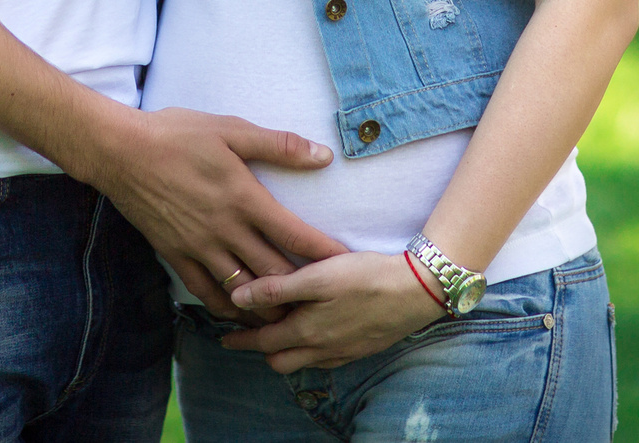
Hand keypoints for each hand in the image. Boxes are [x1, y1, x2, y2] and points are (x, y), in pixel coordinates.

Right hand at [79, 105, 348, 320]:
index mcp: (244, 198)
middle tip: (325, 300)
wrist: (120, 152)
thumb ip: (278, 145)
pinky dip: (227, 306)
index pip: (294, 235)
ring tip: (290, 315)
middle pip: (273, 273)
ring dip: (268, 306)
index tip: (347, 266)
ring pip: (242, 290)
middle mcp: (225, 230)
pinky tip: (240, 310)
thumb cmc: (176, 134)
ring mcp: (199, 247)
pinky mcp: (176, 255)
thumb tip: (322, 155)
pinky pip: (206, 292)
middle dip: (302, 290)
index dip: (324, 254)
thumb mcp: (231, 130)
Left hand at [222, 251, 449, 370]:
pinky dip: (311, 351)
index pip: (263, 342)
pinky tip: (315, 333)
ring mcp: (342, 353)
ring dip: (286, 350)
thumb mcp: (317, 277)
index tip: (223, 338)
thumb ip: (276, 288)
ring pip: (303, 361)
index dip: (240, 340)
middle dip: (262, 349)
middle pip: (280, 360)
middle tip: (249, 333)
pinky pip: (326, 359)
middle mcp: (321, 349)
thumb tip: (238, 298)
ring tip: (279, 332)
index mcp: (305, 331)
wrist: (415, 291)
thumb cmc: (364, 277)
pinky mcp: (360, 349)